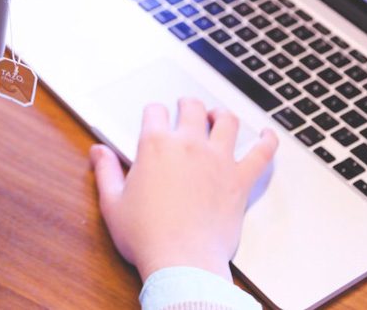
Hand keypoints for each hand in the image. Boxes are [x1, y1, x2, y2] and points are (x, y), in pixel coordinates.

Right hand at [90, 99, 277, 281]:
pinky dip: (268, 141)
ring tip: (218, 116)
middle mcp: (189, 145)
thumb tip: (98, 151)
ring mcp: (218, 160)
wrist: (181, 262)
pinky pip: (261, 153)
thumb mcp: (113, 203)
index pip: (155, 112)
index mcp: (156, 146)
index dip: (153, 112)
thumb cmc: (146, 236)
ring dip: (222, 115)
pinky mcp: (240, 180)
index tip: (154, 118)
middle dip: (187, 105)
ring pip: (227, 122)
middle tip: (186, 108)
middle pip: (192, 108)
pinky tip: (269, 134)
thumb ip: (106, 171)